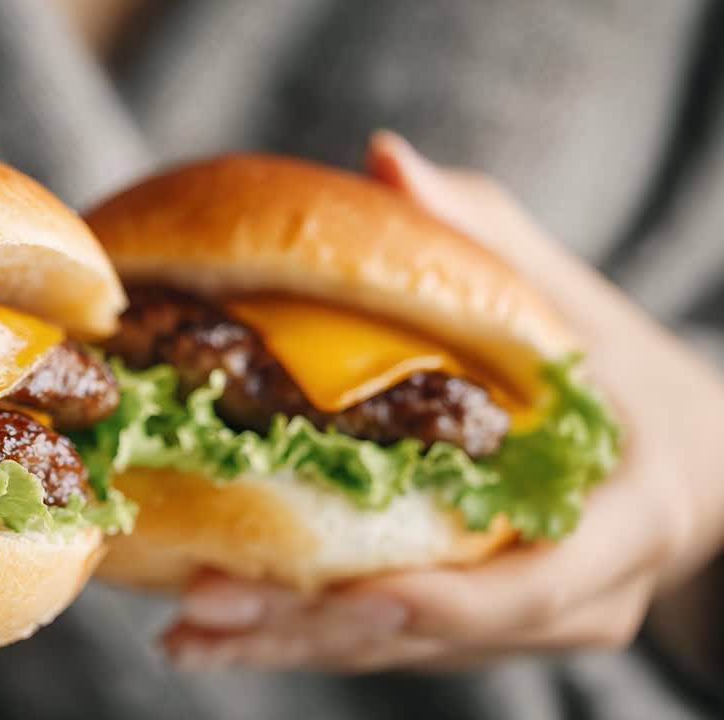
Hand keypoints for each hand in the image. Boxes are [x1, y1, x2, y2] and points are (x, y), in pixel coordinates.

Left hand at [163, 132, 723, 672]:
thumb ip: (488, 239)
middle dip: (312, 626)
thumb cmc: (628, 377)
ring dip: (282, 641)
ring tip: (185, 631)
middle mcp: (575, 600)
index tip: (347, 588)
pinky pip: (376, 642)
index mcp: (629, 525)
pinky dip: (295, 634)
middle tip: (203, 604)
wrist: (680, 464)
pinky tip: (209, 631)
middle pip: (430, 633)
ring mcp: (514, 628)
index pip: (539, 585)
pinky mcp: (465, 633)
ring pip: (389, 650)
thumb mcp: (576, 305)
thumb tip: (385, 159)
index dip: (443, 597)